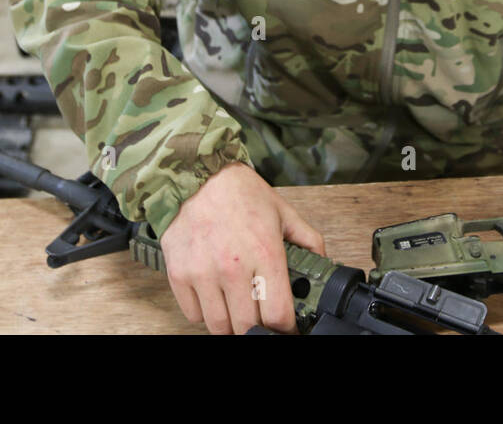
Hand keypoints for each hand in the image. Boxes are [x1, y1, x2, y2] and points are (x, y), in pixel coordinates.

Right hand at [159, 162, 325, 333]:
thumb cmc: (240, 192)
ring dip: (231, 324)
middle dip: (258, 327)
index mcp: (265, 252)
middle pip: (247, 327)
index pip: (277, 314)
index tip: (285, 325)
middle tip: (260, 316)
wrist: (198, 174)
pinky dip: (205, 313)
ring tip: (237, 308)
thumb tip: (323, 264)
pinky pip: (193, 314)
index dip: (285, 327)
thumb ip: (308, 241)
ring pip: (219, 326)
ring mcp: (203, 272)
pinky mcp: (179, 274)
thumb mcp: (283, 212)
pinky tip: (215, 297)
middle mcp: (233, 266)